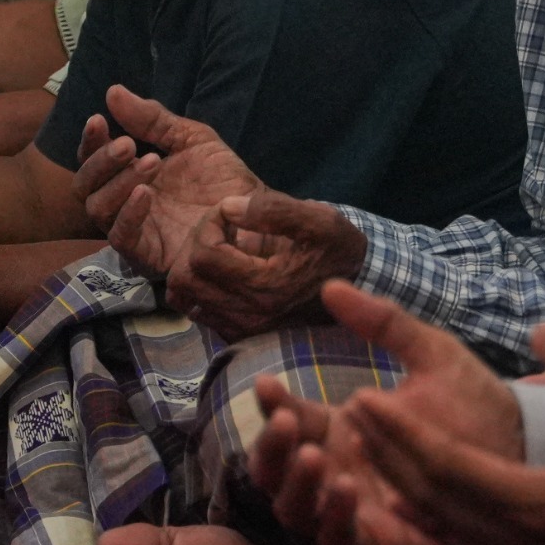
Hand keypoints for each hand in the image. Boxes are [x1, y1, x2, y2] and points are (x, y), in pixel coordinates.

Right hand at [74, 88, 262, 280]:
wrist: (254, 215)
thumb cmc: (223, 179)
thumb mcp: (191, 139)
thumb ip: (153, 120)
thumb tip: (113, 92)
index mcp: (130, 174)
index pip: (94, 159)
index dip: (91, 141)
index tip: (99, 120)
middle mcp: (124, 202)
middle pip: (86, 185)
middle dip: (101, 161)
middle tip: (128, 145)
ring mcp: (134, 229)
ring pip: (98, 209)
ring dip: (117, 182)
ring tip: (150, 161)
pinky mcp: (146, 255)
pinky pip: (122, 237)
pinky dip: (128, 214)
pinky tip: (145, 193)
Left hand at [166, 189, 367, 336]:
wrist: (359, 293)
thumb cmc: (339, 252)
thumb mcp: (319, 220)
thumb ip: (273, 210)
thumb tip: (227, 208)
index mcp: (266, 288)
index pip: (203, 255)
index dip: (208, 224)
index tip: (229, 212)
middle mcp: (248, 317)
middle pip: (184, 279)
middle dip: (195, 243)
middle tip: (221, 228)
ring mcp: (241, 330)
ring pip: (185, 298)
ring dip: (194, 265)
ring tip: (223, 247)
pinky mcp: (239, 336)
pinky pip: (198, 310)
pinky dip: (202, 285)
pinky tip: (227, 268)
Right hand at [248, 279, 517, 544]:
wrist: (524, 452)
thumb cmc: (474, 403)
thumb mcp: (429, 353)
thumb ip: (382, 323)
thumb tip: (329, 286)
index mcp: (341, 427)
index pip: (288, 418)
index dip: (272, 405)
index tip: (267, 382)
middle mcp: (338, 470)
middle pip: (275, 471)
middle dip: (269, 449)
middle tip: (285, 422)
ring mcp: (354, 510)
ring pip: (296, 510)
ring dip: (296, 484)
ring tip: (312, 455)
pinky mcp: (379, 544)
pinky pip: (339, 540)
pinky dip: (334, 517)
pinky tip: (348, 486)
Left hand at [343, 305, 544, 544]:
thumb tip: (542, 327)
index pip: (450, 470)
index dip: (401, 434)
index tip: (361, 395)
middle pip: (435, 501)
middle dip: (387, 455)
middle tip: (348, 409)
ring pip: (444, 526)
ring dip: (401, 482)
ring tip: (367, 437)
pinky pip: (465, 541)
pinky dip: (429, 510)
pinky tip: (405, 480)